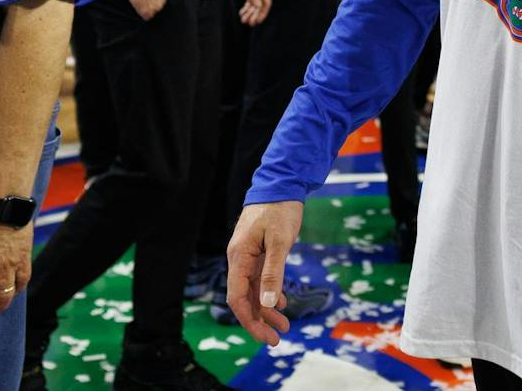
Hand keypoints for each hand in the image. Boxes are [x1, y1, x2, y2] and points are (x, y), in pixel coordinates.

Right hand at [226, 201, 303, 345]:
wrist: (282, 183)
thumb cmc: (280, 210)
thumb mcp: (280, 242)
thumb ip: (273, 273)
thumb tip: (268, 304)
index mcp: (239, 257)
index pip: (237, 298)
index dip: (250, 321)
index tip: (266, 337)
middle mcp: (239, 259)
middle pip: (244, 298)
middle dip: (259, 321)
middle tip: (277, 338)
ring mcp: (248, 256)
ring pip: (254, 290)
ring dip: (267, 309)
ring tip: (284, 325)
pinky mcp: (259, 251)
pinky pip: (260, 279)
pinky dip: (270, 293)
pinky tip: (281, 302)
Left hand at [234, 0, 272, 25]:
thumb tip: (258, 6)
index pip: (266, 3)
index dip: (262, 13)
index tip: (257, 21)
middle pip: (260, 5)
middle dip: (254, 14)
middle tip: (249, 23)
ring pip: (254, 4)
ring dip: (249, 12)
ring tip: (243, 19)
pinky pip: (250, 1)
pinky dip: (246, 7)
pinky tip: (242, 12)